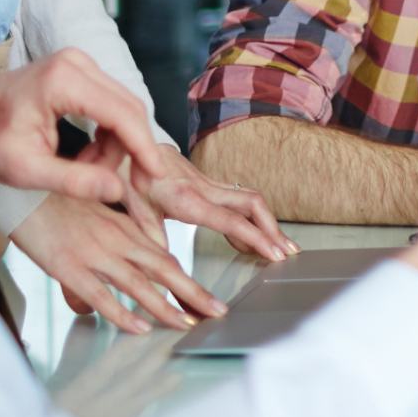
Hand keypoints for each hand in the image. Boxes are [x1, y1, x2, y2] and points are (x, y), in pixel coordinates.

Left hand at [0, 49, 175, 204]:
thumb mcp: (24, 170)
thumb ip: (72, 180)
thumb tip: (117, 189)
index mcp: (62, 82)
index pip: (123, 114)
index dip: (144, 149)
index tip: (153, 178)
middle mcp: (77, 63)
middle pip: (129, 109)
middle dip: (129, 151)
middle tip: (122, 185)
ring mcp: (80, 63)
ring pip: (122, 109)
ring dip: (114, 145)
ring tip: (83, 170)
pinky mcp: (80, 71)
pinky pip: (111, 104)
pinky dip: (105, 134)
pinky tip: (82, 155)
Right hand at [10, 193, 225, 335]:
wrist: (22, 185)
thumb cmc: (57, 199)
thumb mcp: (94, 214)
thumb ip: (114, 239)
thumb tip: (129, 263)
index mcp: (124, 227)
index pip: (164, 257)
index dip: (187, 280)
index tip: (205, 299)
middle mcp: (116, 240)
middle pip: (164, 270)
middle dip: (193, 293)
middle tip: (218, 312)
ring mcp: (93, 253)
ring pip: (139, 285)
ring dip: (166, 307)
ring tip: (186, 324)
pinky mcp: (67, 266)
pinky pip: (99, 294)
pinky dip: (120, 312)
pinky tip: (137, 327)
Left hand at [138, 150, 295, 262]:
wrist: (128, 148)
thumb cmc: (129, 178)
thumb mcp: (135, 212)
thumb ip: (152, 239)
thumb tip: (163, 269)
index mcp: (187, 200)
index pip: (231, 221)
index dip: (257, 238)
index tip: (274, 254)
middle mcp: (203, 189)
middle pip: (252, 203)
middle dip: (274, 228)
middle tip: (289, 251)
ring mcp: (207, 184)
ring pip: (248, 199)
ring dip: (266, 222)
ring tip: (277, 246)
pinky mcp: (206, 184)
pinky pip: (235, 199)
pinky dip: (248, 218)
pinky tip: (246, 237)